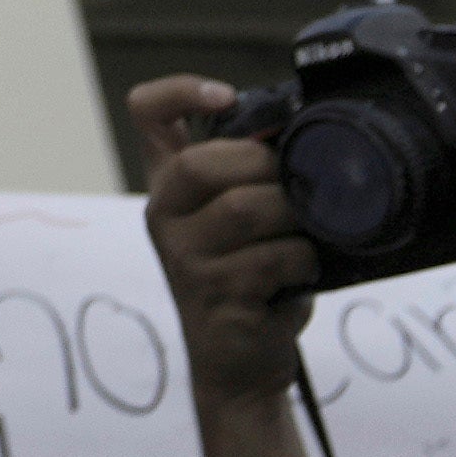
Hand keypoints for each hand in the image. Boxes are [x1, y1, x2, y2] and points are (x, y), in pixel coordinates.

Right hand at [133, 73, 319, 420]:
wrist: (241, 367)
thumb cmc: (252, 282)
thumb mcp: (242, 221)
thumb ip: (254, 176)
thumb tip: (302, 130)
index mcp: (170, 185)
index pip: (147, 113)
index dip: (181, 89)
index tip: (225, 97)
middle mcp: (164, 214)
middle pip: (202, 161)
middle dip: (265, 167)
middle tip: (298, 190)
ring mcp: (182, 256)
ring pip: (245, 207)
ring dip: (293, 217)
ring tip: (308, 234)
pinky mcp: (213, 294)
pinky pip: (270, 257)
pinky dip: (301, 260)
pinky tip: (302, 272)